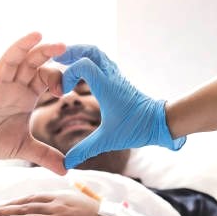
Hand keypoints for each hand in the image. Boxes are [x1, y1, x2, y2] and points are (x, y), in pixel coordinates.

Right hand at [0, 32, 66, 174]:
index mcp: (26, 96)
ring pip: (10, 61)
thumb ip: (45, 155)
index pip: (45, 78)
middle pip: (31, 63)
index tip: (67, 88)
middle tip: (62, 45)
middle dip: (45, 53)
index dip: (57, 78)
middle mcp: (13, 87)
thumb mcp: (24, 148)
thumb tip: (66, 170)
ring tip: (37, 34)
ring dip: (23, 47)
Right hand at [53, 45, 185, 168]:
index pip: (83, 64)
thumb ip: (84, 150)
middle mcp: (111, 76)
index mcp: (106, 86)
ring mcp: (115, 76)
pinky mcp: (118, 79)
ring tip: (64, 62)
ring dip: (80, 54)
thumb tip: (66, 165)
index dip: (67, 73)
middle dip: (72, 52)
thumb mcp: (107, 140)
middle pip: (91, 50)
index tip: (62, 92)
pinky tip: (80, 72)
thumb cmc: (136, 128)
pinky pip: (101, 62)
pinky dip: (88, 61)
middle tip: (56, 60)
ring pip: (97, 53)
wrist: (160, 122)